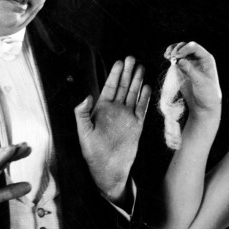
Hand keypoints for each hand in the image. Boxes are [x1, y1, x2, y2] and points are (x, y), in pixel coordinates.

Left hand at [73, 56, 151, 202]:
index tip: (119, 62)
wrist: (109, 170)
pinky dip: (144, 98)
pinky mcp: (136, 125)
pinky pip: (141, 108)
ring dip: (136, 81)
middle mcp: (115, 111)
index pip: (109, 87)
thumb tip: (87, 96)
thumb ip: (82, 113)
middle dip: (127, 73)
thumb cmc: (93, 153)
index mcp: (101, 110)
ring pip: (133, 94)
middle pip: (122, 87)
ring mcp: (127, 117)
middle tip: (132, 58)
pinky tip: (146, 87)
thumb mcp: (83, 132)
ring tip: (140, 68)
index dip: (114, 75)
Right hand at [163, 42, 221, 114]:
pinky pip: (176, 59)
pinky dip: (171, 57)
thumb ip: (190, 70)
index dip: (184, 49)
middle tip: (171, 57)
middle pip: (186, 47)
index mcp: (206, 59)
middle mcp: (198, 58)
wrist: (203, 105)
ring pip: (180, 51)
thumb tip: (180, 60)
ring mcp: (190, 63)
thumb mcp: (200, 82)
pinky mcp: (183, 69)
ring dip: (172, 51)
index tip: (176, 56)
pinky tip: (166, 57)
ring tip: (167, 55)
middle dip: (177, 49)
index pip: (194, 48)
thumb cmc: (207, 94)